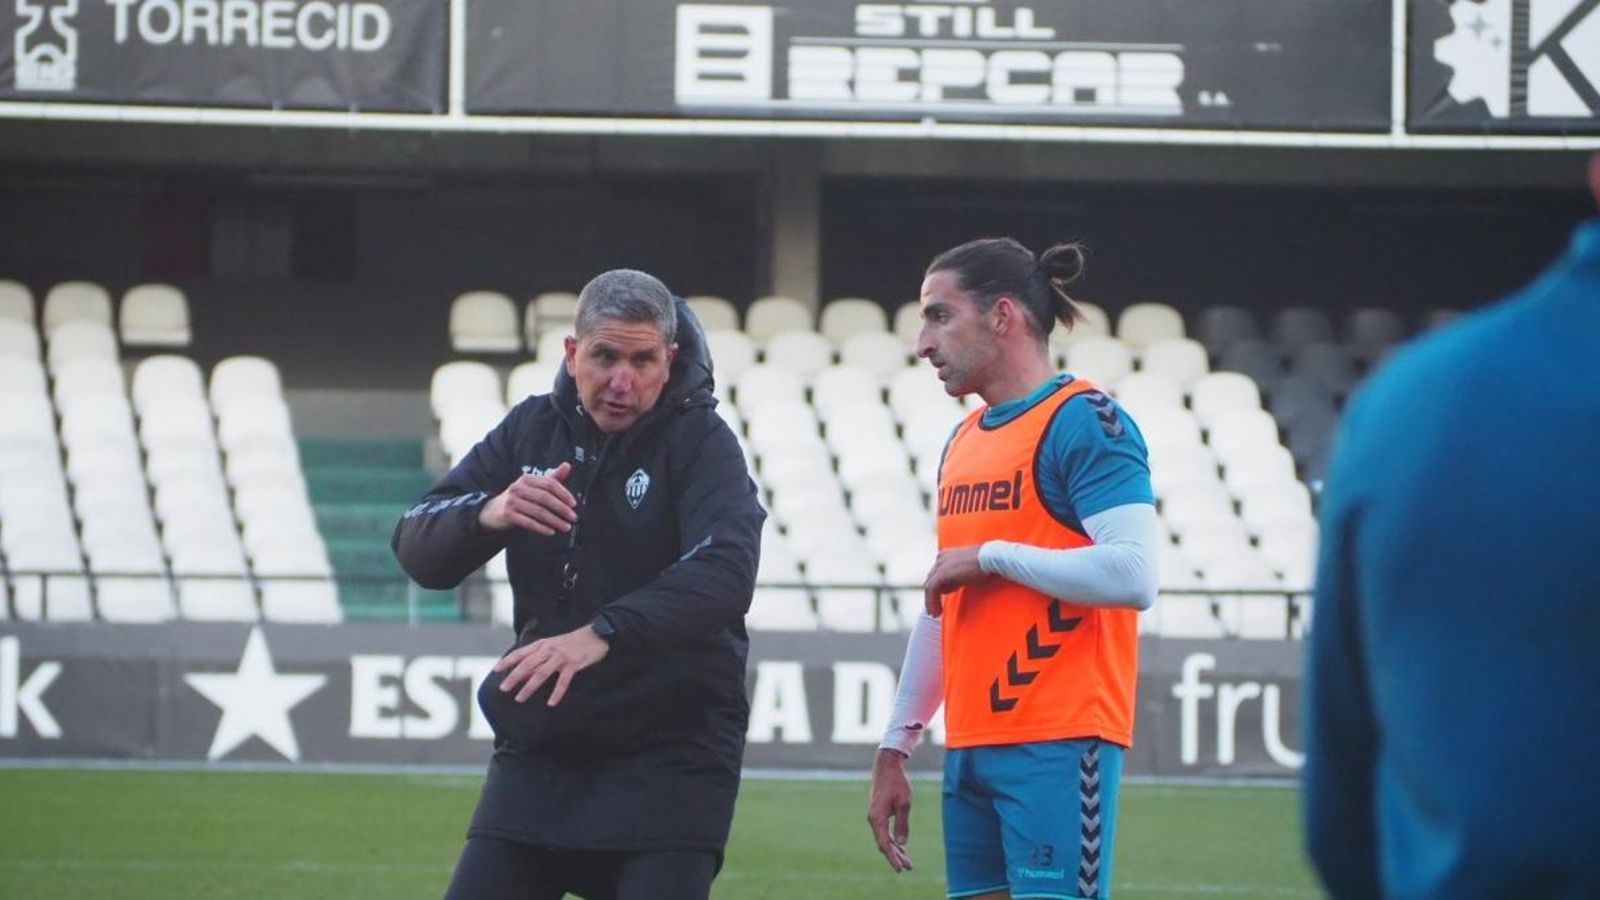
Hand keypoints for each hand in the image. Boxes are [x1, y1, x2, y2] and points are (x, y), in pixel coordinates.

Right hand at [480, 463, 576, 535]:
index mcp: (527, 479)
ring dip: (554, 521)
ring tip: (566, 527)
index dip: (563, 493)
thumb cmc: (519, 498)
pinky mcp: (507, 514)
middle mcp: (518, 488)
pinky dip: (541, 528)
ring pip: (538, 512)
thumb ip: (551, 478)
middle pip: (545, 498)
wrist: (493, 511)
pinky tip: (551, 532)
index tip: (574, 504)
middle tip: (573, 517)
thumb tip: (568, 465)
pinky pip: (528, 522)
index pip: (549, 483)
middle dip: (561, 509)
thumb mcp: (533, 486)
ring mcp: (512, 501)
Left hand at [493, 624, 610, 705]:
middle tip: (503, 689)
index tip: (495, 670)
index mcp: (543, 644)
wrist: (597, 634)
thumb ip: (539, 657)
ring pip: (541, 673)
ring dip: (529, 687)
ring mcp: (562, 656)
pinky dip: (557, 692)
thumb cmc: (574, 642)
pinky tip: (551, 703)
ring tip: (519, 699)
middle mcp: (550, 649)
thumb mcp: (554, 645)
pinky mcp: (574, 663)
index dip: (508, 661)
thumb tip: (523, 672)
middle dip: (514, 677)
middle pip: (528, 664)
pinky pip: (563, 680)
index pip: (521, 653)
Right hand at [867, 749, 913, 871]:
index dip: (892, 858)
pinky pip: (884, 831)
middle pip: (883, 844)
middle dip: (895, 856)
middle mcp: (873, 819)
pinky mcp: (878, 813)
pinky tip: (900, 846)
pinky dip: (892, 840)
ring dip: (894, 849)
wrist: (887, 766)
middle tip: (908, 867)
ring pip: (884, 838)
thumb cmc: (897, 783)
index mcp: (877, 818)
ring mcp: (875, 816)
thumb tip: (902, 844)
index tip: (900, 869)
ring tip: (906, 861)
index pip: (884, 844)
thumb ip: (902, 825)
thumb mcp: (904, 804)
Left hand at [923, 545, 986, 616]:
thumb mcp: (967, 570)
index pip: (936, 574)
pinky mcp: (941, 574)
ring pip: (929, 586)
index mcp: (946, 555)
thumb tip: (953, 587)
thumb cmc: (985, 564)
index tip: (938, 602)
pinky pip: (932, 590)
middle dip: (931, 597)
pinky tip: (936, 612)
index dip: (936, 589)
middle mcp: (940, 558)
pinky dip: (932, 602)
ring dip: (930, 602)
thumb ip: (957, 577)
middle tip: (934, 611)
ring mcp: (940, 565)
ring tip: (935, 614)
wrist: (990, 558)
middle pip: (931, 580)